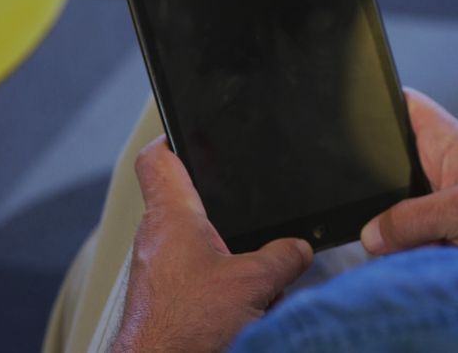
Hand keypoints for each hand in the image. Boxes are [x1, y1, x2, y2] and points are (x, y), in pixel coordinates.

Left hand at [112, 137, 312, 352]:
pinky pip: (198, 278)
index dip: (172, 138)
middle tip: (245, 204)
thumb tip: (299, 249)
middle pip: (186, 202)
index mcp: (171, 219)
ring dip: (227, 254)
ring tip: (255, 271)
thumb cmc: (183, 329)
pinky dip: (223, 283)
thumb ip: (283, 257)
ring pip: (196, 245)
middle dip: (222, 207)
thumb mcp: (254, 283)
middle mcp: (157, 241)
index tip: (186, 129)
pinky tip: (246, 304)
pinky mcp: (164, 301)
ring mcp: (158, 273)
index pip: (158, 160)